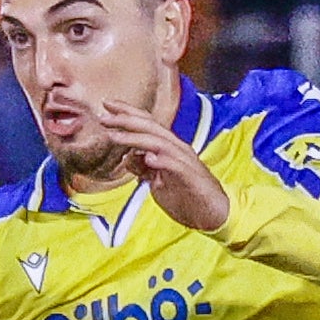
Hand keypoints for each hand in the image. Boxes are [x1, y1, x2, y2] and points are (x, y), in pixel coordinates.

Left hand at [79, 91, 230, 232]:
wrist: (216, 214)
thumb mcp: (158, 182)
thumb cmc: (188, 197)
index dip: (128, 112)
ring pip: (159, 143)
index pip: (148, 123)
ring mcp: (186, 162)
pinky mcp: (192, 178)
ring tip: (115, 137)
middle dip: (126, 120)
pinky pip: (176, 165)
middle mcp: (178, 149)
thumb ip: (144, 168)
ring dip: (136, 138)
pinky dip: (162, 160)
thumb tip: (127, 159)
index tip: (107, 105)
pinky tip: (148, 158)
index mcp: (170, 148)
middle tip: (104, 117)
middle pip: (151, 127)